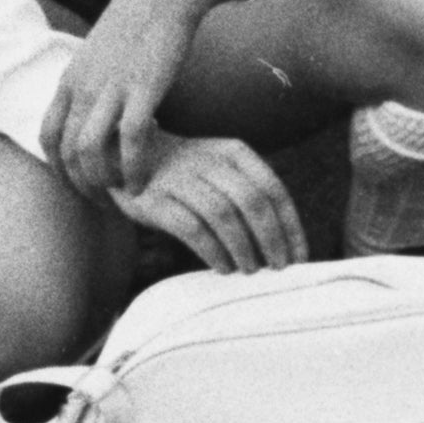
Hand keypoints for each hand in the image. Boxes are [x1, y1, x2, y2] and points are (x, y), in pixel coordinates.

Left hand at [42, 0, 252, 202]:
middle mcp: (83, 88)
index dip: (58, 168)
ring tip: (122, 197)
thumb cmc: (139, 23)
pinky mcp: (143, 89)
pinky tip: (143, 183)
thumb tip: (100, 112)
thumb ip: (95, 84)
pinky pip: (131, 141)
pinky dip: (134, 168)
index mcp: (71, 80)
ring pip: (90, 152)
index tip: (79, 183)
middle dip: (82, 185)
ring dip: (104, 183)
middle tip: (104, 202)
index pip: (47, 135)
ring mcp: (111, 89)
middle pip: (67, 152)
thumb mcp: (103, 55)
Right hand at [120, 130, 307, 274]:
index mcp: (234, 152)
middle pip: (253, 202)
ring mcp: (180, 178)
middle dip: (272, 239)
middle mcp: (210, 160)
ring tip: (251, 270)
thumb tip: (284, 243)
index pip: (274, 189)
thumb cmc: (185, 174)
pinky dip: (212, 251)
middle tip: (279, 268)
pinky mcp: (154, 200)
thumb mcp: (219, 169)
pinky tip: (222, 266)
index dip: (290, 225)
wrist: (124, 156)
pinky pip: (191, 228)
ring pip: (224, 215)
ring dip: (243, 248)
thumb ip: (248, 194)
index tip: (299, 256)